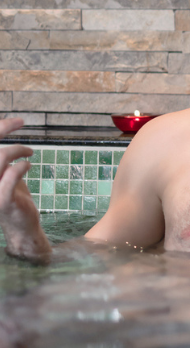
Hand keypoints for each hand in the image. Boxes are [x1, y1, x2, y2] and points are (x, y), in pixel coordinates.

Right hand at [0, 118, 50, 263]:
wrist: (21, 227)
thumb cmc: (12, 197)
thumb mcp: (4, 172)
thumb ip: (2, 158)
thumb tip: (6, 133)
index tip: (15, 120)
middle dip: (2, 128)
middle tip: (19, 123)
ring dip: (16, 149)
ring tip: (28, 152)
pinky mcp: (1, 200)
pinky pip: (11, 174)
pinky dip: (21, 165)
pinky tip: (28, 165)